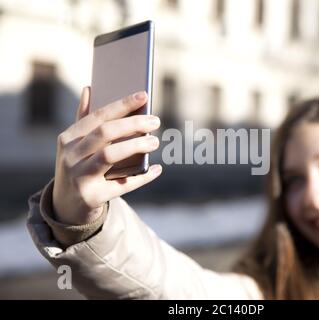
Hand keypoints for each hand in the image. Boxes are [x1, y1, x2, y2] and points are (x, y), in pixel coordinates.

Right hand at [52, 87, 161, 224]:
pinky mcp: (92, 197)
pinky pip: (122, 185)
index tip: (144, 95)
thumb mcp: (75, 145)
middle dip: (133, 124)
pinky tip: (157, 169)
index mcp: (68, 138)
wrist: (65, 206)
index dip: (122, 104)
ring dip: (135, 146)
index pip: (98, 115)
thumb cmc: (78, 167)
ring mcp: (79, 177)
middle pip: (105, 133)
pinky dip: (142, 177)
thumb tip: (90, 88)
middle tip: (156, 120)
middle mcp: (70, 156)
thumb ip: (84, 118)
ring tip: (155, 141)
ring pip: (109, 155)